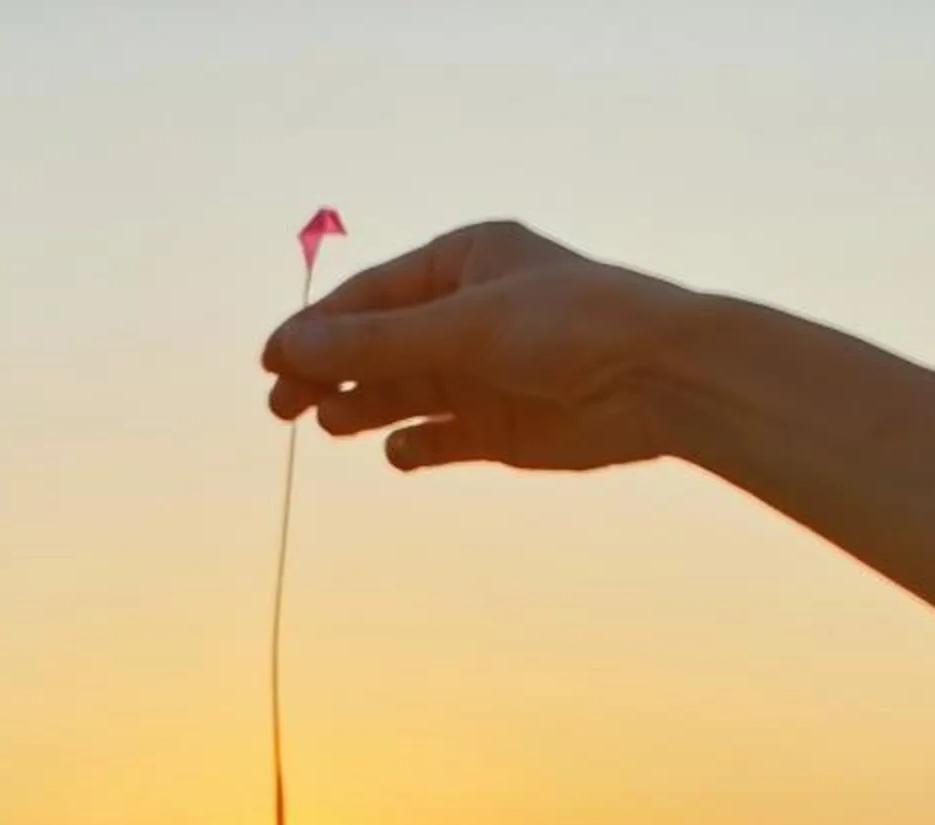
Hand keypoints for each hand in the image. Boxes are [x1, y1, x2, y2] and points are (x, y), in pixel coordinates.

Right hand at [262, 221, 703, 472]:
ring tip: (334, 423)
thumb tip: (288, 346)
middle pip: (375, 346)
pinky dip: (414, 447)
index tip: (271, 361)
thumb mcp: (462, 326)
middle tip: (282, 407)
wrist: (662, 379)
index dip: (316, 329)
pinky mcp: (500, 427)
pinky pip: (439, 439)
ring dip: (363, 407)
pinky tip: (401, 452)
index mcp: (461, 263)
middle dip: (328, 374)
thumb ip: (373, 342)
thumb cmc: (571, 325)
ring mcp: (482, 373)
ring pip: (400, 392)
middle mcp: (467, 315)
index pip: (369, 297)